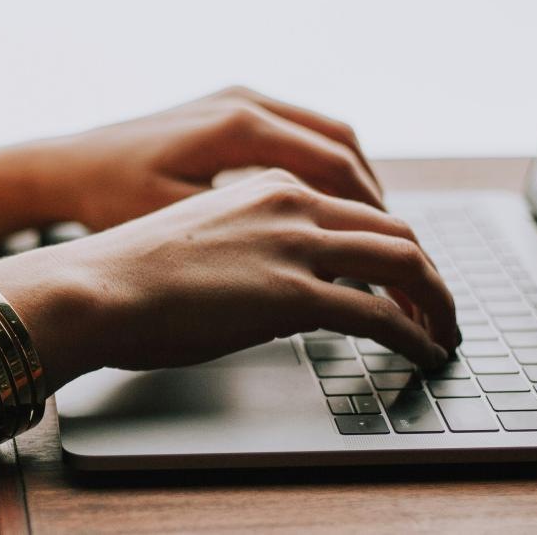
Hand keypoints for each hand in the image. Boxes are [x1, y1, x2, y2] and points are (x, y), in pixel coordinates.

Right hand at [0, 170, 457, 389]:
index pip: (357, 205)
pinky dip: (415, 334)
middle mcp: (291, 201)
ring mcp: (295, 245)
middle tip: (439, 306)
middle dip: (428, 272)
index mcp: (267, 183)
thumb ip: (248, 243)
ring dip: (436, 301)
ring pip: (404, 262)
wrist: (92, 286)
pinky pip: (381, 314)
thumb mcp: (199, 236)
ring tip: (444, 332)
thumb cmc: (126, 272)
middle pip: (394, 228)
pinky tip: (423, 352)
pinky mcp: (294, 294)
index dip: (392, 243)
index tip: (403, 275)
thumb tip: (272, 285)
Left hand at [29, 86, 383, 231]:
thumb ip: (250, 241)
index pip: (336, 168)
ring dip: (355, 182)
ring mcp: (238, 99)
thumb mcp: (179, 227)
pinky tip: (328, 208)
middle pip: (343, 146)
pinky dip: (325, 168)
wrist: (64, 167)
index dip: (372, 217)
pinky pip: (299, 133)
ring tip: (374, 232)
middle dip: (375, 201)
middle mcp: (246, 102)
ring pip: (326, 136)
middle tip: (399, 250)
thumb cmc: (109, 201)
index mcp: (239, 127)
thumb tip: (319, 270)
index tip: (395, 256)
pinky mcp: (228, 108)